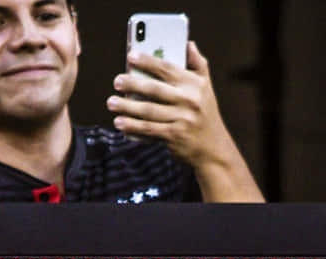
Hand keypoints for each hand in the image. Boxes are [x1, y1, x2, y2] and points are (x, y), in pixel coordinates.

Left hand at [109, 42, 237, 171]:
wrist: (213, 148)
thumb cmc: (205, 112)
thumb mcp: (206, 87)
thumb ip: (197, 64)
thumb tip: (188, 44)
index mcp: (194, 84)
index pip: (168, 68)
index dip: (148, 61)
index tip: (131, 56)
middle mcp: (189, 101)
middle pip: (154, 89)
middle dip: (133, 84)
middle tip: (117, 81)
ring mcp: (182, 120)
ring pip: (149, 111)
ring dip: (127, 107)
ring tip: (111, 102)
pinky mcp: (174, 136)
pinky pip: (149, 130)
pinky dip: (133, 126)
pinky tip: (119, 122)